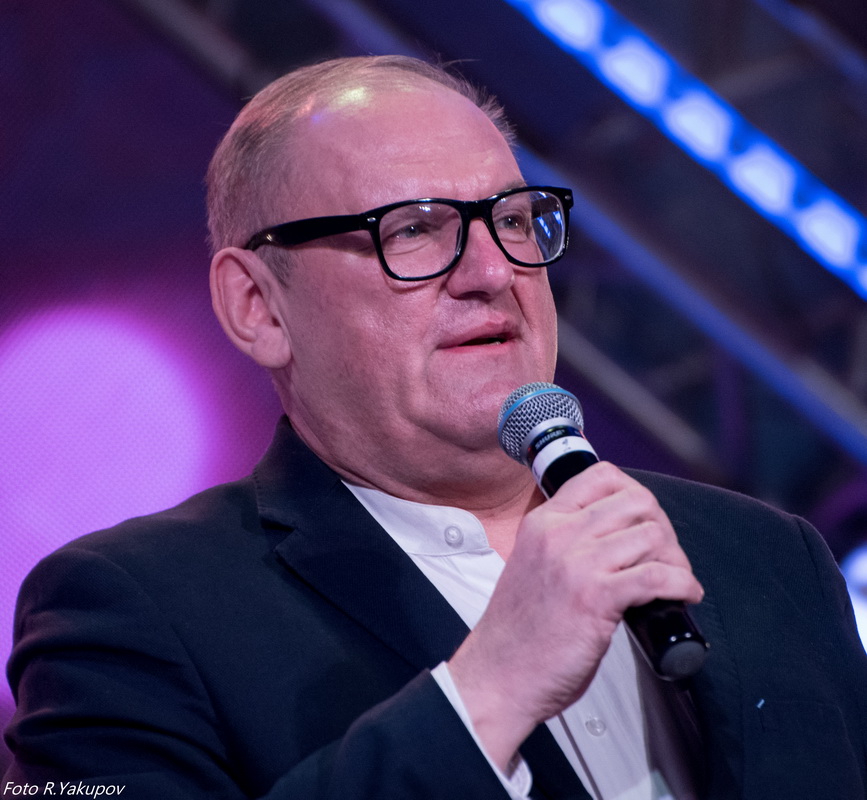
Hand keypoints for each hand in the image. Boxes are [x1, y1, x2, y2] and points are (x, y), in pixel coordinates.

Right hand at [447, 461, 703, 769]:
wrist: (498, 673)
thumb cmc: (519, 631)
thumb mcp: (533, 563)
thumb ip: (564, 543)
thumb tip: (616, 537)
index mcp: (542, 521)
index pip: (602, 476)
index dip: (636, 494)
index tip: (645, 522)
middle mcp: (559, 533)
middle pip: (637, 501)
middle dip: (663, 526)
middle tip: (666, 556)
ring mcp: (577, 563)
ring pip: (651, 534)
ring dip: (676, 558)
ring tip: (676, 580)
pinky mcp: (596, 597)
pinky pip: (658, 575)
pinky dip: (682, 584)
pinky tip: (685, 596)